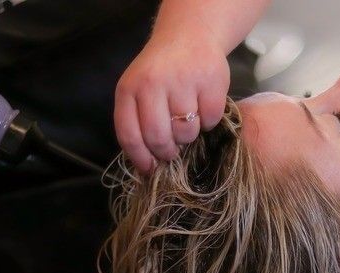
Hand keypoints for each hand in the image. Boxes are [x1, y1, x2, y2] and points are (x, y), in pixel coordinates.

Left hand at [114, 33, 229, 174]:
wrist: (189, 36)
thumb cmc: (162, 73)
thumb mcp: (139, 91)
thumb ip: (138, 122)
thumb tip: (148, 166)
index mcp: (129, 89)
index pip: (130, 135)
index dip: (140, 158)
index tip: (151, 169)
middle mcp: (152, 83)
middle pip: (159, 137)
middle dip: (168, 151)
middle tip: (174, 150)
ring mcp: (182, 81)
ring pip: (186, 131)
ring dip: (190, 134)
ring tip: (188, 120)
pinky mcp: (210, 81)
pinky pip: (211, 120)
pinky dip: (209, 121)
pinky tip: (204, 107)